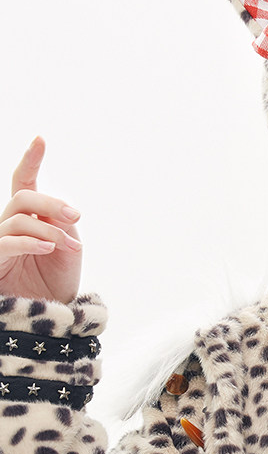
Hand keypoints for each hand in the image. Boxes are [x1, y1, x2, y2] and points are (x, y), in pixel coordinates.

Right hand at [0, 137, 82, 303]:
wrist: (48, 315)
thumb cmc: (56, 281)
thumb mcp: (67, 248)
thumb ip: (60, 225)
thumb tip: (57, 212)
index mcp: (28, 219)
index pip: (23, 183)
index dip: (31, 160)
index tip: (41, 138)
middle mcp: (8, 226)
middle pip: (23, 199)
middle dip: (51, 203)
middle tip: (74, 217)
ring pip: (18, 219)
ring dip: (49, 230)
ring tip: (69, 246)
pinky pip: (6, 242)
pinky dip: (30, 241)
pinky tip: (49, 247)